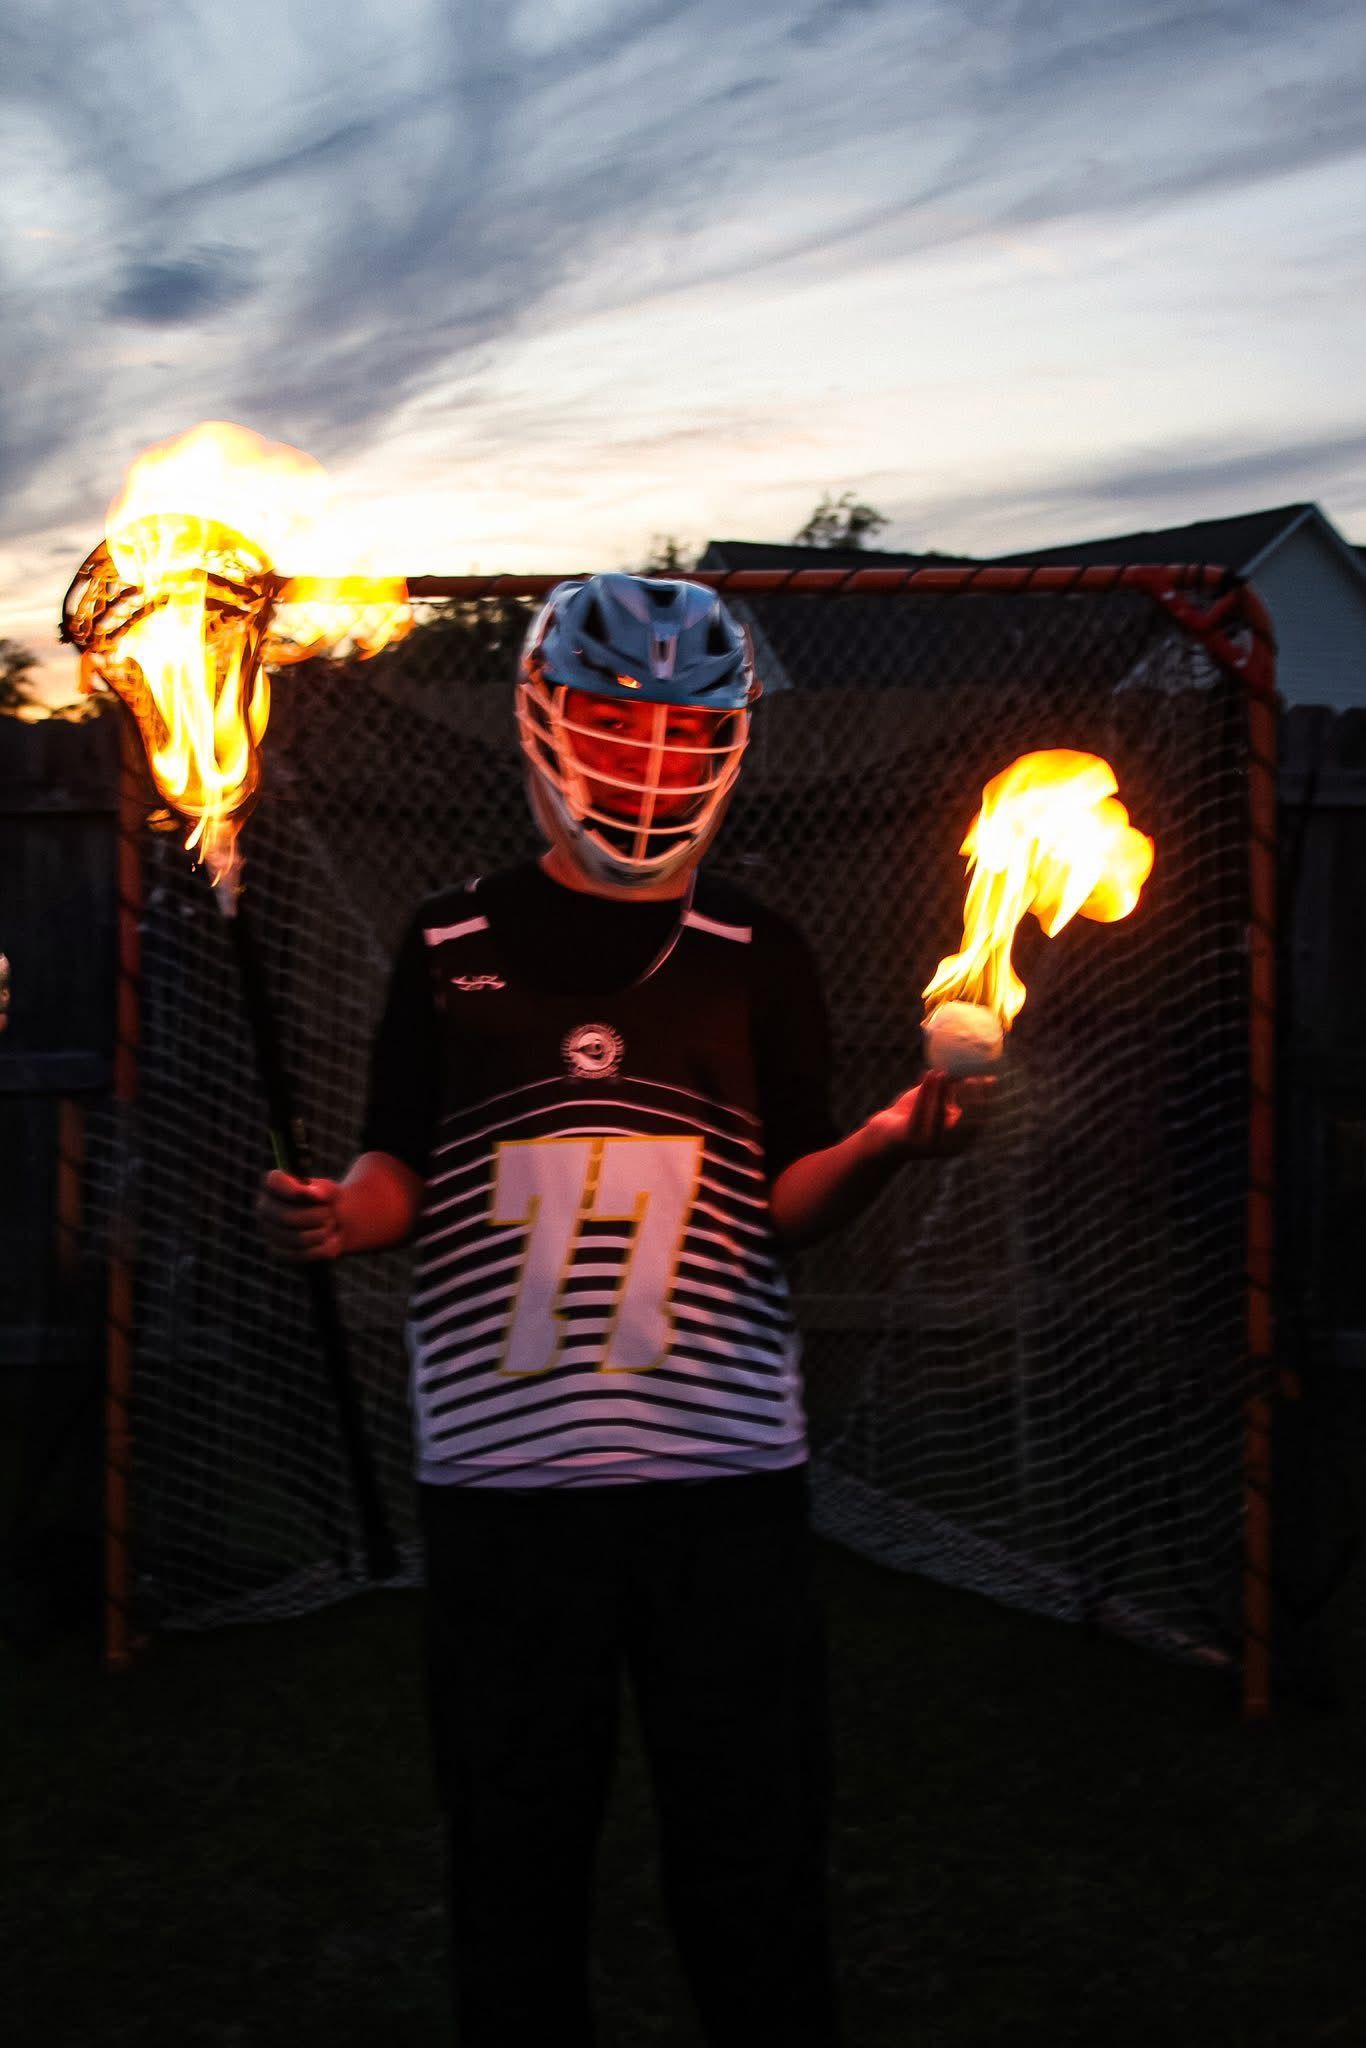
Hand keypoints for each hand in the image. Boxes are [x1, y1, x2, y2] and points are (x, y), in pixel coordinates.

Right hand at [257, 1169, 345, 1259]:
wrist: (334, 1223)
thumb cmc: (327, 1202)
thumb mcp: (330, 1191)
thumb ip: (324, 1190)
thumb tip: (314, 1194)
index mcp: (274, 1186)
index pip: (274, 1182)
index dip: (294, 1190)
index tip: (318, 1196)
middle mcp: (265, 1207)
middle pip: (287, 1216)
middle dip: (317, 1216)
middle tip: (330, 1214)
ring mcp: (269, 1231)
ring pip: (297, 1239)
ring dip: (322, 1233)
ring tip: (330, 1227)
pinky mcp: (277, 1252)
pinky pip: (299, 1255)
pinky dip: (321, 1250)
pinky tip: (330, 1241)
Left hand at [868, 1069, 995, 1159]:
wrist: (885, 1136)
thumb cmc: (916, 1115)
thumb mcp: (940, 1101)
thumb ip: (957, 1089)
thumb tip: (981, 1071)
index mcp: (962, 1139)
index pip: (981, 1120)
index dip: (988, 1101)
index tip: (989, 1080)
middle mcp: (950, 1146)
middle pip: (966, 1123)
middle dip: (970, 1098)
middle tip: (971, 1077)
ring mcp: (930, 1146)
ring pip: (940, 1116)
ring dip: (943, 1092)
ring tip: (943, 1072)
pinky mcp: (910, 1140)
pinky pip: (920, 1113)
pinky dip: (926, 1091)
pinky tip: (928, 1074)